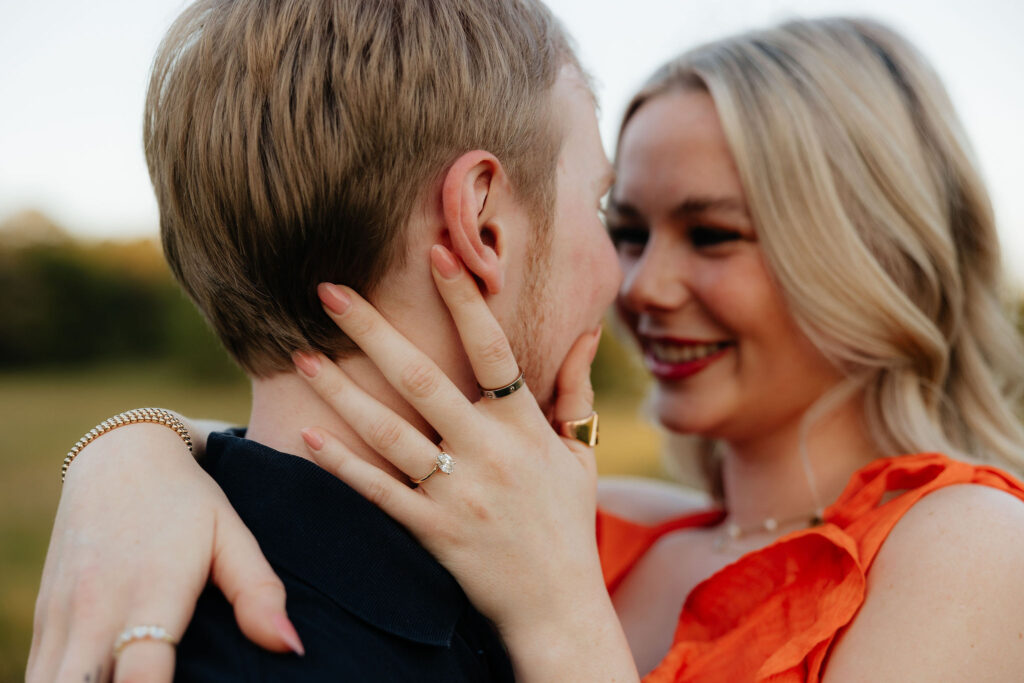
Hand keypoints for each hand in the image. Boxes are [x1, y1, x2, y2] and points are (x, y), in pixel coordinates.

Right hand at [27, 421, 300, 682]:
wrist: (120, 454)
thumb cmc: (186, 499)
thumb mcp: (230, 534)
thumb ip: (258, 592)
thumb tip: (291, 647)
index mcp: (151, 591)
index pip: (141, 675)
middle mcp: (97, 608)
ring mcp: (63, 616)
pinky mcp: (45, 618)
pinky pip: (40, 673)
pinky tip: (99, 681)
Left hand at [293, 245, 637, 680]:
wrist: (558, 606)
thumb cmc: (567, 522)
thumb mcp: (580, 453)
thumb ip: (576, 390)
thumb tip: (586, 332)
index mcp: (526, 427)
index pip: (493, 350)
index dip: (464, 300)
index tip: (436, 253)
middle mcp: (490, 454)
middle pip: (424, 380)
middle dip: (374, 330)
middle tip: (330, 289)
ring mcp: (459, 495)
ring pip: (391, 434)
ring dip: (343, 392)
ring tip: (302, 355)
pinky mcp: (433, 532)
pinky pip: (380, 492)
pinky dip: (343, 466)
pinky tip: (308, 434)